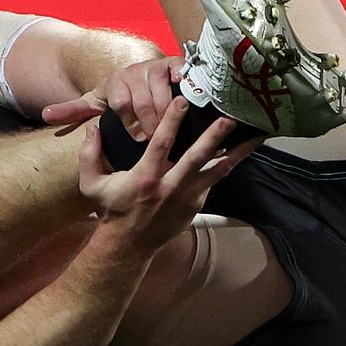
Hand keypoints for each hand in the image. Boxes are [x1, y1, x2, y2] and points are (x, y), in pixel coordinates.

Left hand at [42, 57, 184, 140]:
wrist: (139, 74)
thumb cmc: (118, 95)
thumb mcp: (95, 102)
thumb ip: (73, 110)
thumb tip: (45, 114)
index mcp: (114, 81)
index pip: (121, 103)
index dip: (129, 123)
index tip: (137, 139)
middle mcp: (134, 71)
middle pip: (143, 100)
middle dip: (150, 123)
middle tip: (156, 139)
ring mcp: (155, 66)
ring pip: (163, 91)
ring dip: (167, 112)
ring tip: (171, 128)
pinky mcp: (174, 62)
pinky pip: (180, 73)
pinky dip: (184, 85)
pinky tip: (186, 102)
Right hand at [78, 97, 261, 250]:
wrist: (129, 245)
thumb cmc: (112, 208)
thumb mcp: (91, 184)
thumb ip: (89, 154)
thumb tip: (93, 127)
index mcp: (145, 177)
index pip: (160, 143)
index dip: (172, 121)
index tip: (182, 100)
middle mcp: (169, 186)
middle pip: (196, 156)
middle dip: (214, 136)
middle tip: (230, 117)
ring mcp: (187, 197)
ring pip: (216, 170)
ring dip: (237, 152)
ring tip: (256, 135)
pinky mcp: (196, 203)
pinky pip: (216, 180)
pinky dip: (231, 164)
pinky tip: (246, 150)